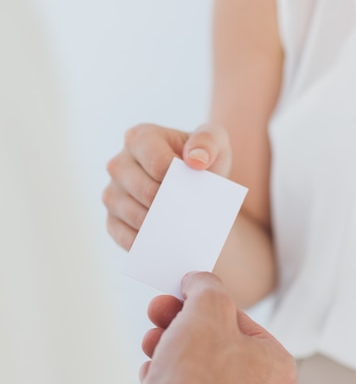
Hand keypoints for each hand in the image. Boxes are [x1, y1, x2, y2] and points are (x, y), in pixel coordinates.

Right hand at [102, 123, 231, 249]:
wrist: (196, 185)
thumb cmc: (202, 160)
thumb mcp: (214, 142)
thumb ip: (208, 142)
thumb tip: (196, 160)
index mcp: (140, 138)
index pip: (156, 162)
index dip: (176, 178)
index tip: (193, 187)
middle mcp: (119, 163)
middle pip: (143, 190)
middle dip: (169, 204)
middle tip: (190, 214)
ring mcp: (112, 193)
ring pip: (132, 214)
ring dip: (157, 225)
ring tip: (181, 229)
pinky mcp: (112, 219)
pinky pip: (123, 236)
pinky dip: (143, 243)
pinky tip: (164, 245)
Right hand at [140, 272, 295, 383]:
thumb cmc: (196, 377)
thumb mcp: (207, 308)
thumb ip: (207, 286)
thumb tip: (200, 281)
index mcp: (276, 367)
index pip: (239, 318)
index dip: (205, 301)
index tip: (182, 293)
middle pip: (215, 340)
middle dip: (181, 322)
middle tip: (158, 310)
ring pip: (196, 365)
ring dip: (169, 346)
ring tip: (151, 342)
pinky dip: (166, 377)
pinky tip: (151, 373)